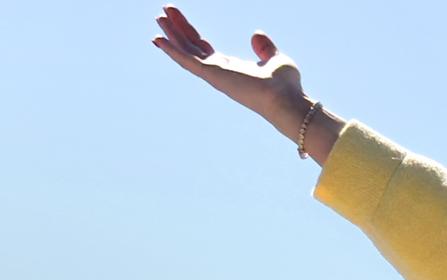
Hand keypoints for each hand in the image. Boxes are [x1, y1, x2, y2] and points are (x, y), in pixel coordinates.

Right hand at [151, 7, 306, 129]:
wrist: (288, 100)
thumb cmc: (286, 87)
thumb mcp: (275, 59)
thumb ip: (265, 48)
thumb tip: (256, 34)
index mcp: (231, 69)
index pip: (204, 48)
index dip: (190, 34)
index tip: (178, 20)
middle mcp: (219, 72)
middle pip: (191, 47)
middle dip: (177, 29)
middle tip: (162, 12)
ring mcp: (215, 75)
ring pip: (186, 52)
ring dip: (171, 35)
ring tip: (158, 18)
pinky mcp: (213, 76)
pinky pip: (188, 61)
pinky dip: (172, 51)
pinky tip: (159, 40)